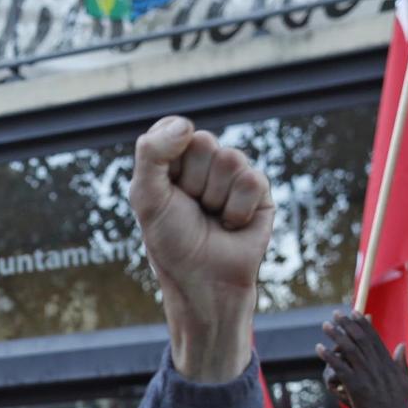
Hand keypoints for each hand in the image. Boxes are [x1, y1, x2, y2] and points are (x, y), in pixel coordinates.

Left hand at [129, 116, 274, 383]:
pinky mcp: (259, 193)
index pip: (175, 129)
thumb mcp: (147, 198)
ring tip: (211, 219)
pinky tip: (232, 226)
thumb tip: (185, 124)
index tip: (166, 188)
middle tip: (190, 208)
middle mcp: (204, 165)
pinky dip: (237, 210)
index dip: (170, 156)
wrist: (204, 283)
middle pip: (203, 142)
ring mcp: (233, 177)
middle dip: (192, 181)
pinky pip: (252, 180)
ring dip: (215, 198)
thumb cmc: (172, 243)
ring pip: (230, 159)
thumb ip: (152, 154)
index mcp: (174, 162)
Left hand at [317, 311, 407, 407]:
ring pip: (349, 350)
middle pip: (360, 339)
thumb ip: (401, 362)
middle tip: (336, 314)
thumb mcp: (405, 380)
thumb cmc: (399, 406)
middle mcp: (377, 365)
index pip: (374, 338)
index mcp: (388, 363)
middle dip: (347, 324)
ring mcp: (366, 375)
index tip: (355, 312)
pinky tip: (319, 348)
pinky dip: (329, 357)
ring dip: (336, 336)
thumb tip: (400, 346)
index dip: (363, 324)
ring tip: (326, 325)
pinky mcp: (356, 386)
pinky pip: (340, 368)